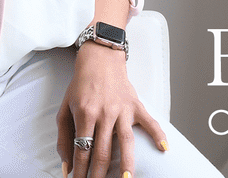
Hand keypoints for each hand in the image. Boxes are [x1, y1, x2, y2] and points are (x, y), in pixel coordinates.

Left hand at [57, 43, 166, 177]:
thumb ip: (64, 138)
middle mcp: (104, 113)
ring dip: (126, 163)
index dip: (80, 170)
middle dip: (99, 174)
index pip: (82, 150)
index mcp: (85, 114)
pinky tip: (164, 148)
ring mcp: (122, 109)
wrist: (99, 60)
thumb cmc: (81, 86)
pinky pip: (149, 121)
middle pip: (102, 150)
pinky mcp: (135, 105)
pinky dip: (158, 134)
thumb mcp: (65, 109)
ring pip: (126, 141)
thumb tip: (66, 166)